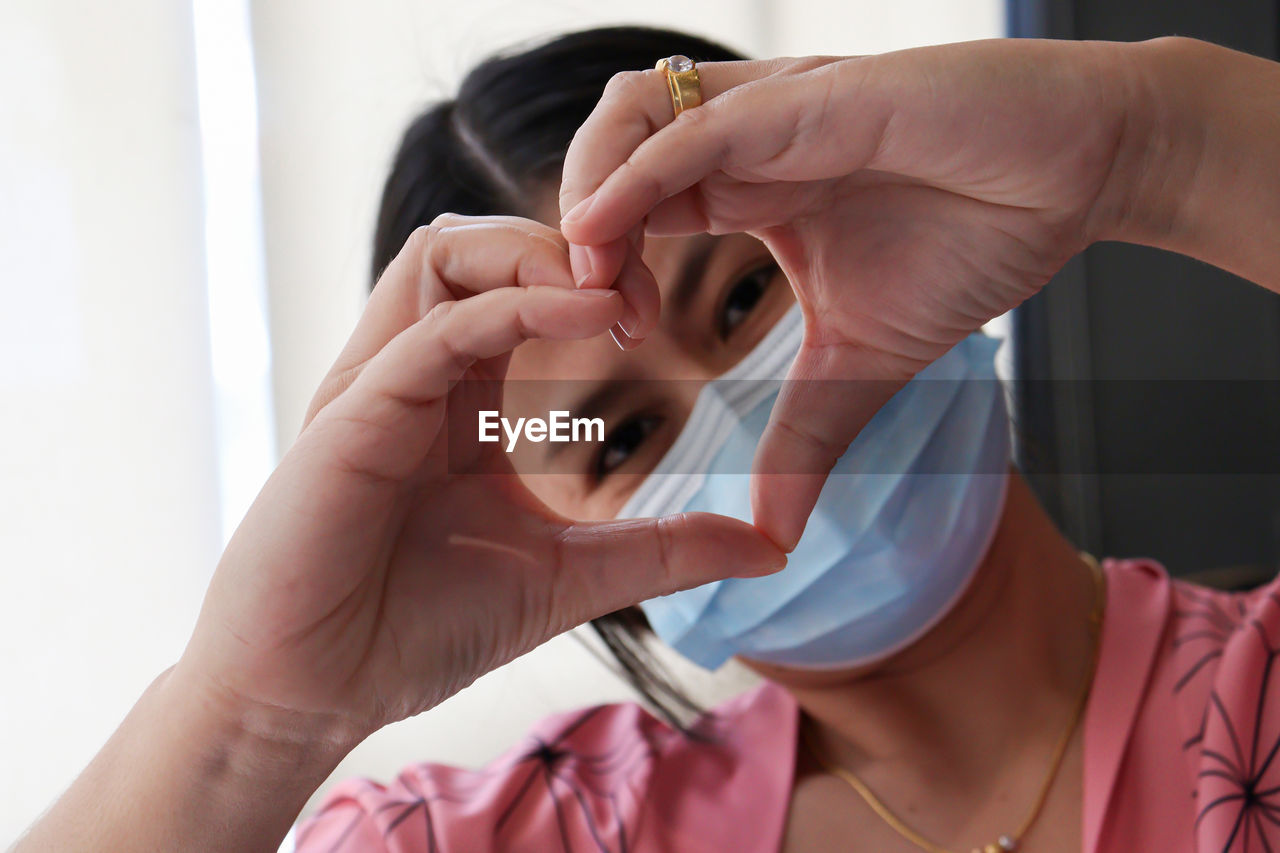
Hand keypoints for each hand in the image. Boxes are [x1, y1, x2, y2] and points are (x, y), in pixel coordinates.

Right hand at [177, 215, 785, 747]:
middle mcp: (415, 373)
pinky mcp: (351, 417)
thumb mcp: (570, 577)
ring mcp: (378, 386)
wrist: (317, 695)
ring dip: (531, 252)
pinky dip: (512, 309)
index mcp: (458, 396)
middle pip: (474, 244)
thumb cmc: (419, 630)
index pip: (514, 287)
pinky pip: (432, 330)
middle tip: (642, 291)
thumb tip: (769, 547)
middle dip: (563, 244)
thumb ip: (663, 549)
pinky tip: (586, 315)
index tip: (658, 316)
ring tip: (610, 292)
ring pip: (440, 254)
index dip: (588, 278)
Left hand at [558, 38, 1145, 548]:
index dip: (600, 267)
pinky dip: (639, 174)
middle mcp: (743, 138)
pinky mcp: (814, 96)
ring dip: (589, 190)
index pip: (628, 207)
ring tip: (596, 274)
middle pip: (605, 153)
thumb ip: (804, 439)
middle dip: (572, 235)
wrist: (1085, 170)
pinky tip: (610, 232)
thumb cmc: (978, 237)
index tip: (624, 337)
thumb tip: (771, 537)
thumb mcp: (863, 362)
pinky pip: (698, 126)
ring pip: (630, 115)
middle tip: (592, 315)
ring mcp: (773, 110)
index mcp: (743, 186)